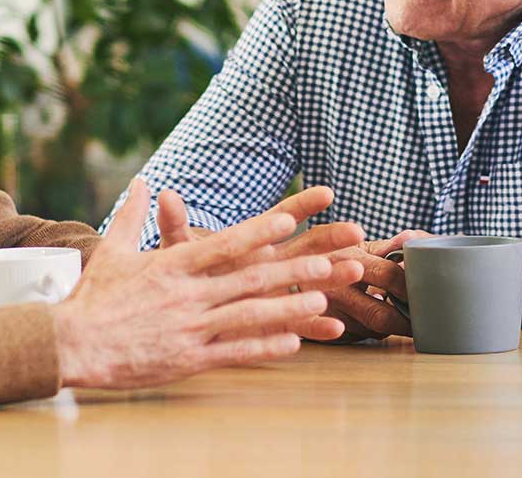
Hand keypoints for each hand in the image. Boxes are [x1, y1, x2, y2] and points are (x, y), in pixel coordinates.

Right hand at [52, 178, 366, 388]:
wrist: (72, 343)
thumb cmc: (93, 297)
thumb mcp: (114, 250)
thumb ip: (134, 214)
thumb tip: (143, 181)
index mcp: (172, 266)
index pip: (222, 244)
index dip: (258, 232)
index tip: (288, 220)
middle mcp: (186, 295)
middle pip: (248, 278)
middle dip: (292, 270)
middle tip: (329, 262)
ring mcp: (189, 328)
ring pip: (248, 316)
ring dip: (288, 307)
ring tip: (321, 301)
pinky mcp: (187, 359)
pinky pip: (233, 353)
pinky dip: (264, 348)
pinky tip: (293, 344)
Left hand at [159, 194, 430, 342]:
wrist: (174, 318)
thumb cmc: (179, 280)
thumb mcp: (175, 254)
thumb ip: (174, 227)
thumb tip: (164, 195)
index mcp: (250, 244)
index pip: (281, 218)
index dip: (303, 205)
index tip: (327, 192)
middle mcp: (270, 267)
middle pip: (307, 249)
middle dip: (332, 239)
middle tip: (357, 232)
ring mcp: (276, 296)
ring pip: (312, 284)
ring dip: (335, 279)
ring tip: (356, 272)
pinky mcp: (273, 325)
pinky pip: (300, 325)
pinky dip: (317, 327)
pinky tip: (337, 328)